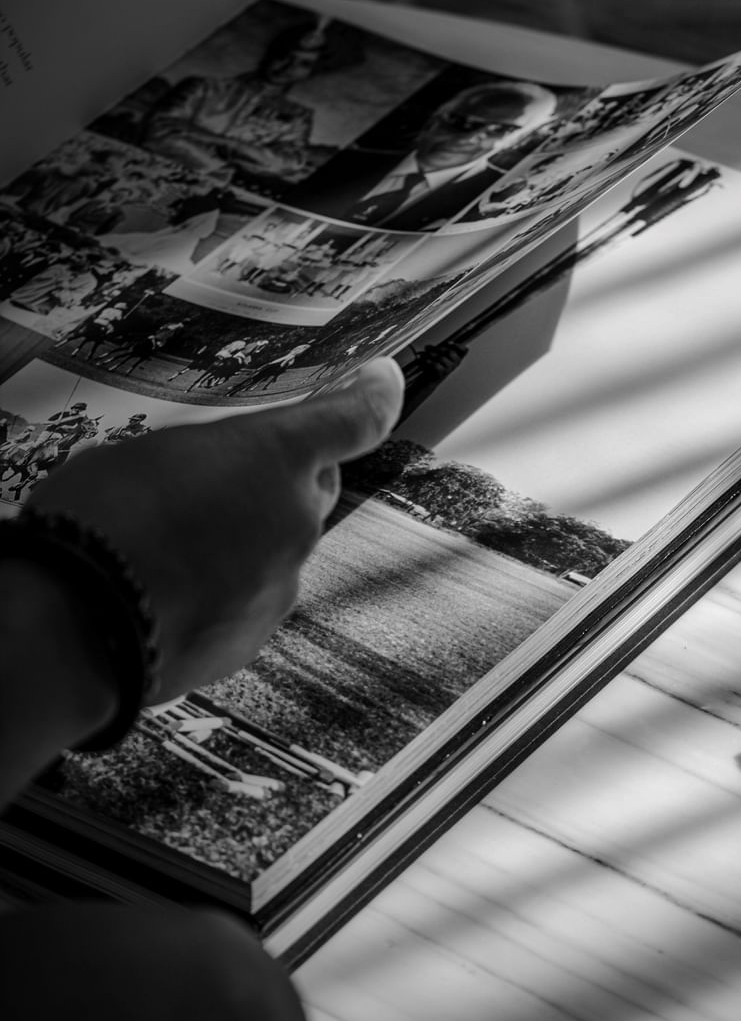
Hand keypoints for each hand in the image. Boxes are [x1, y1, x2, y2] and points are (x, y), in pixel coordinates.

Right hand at [29, 358, 403, 702]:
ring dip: (239, 547)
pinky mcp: (254, 637)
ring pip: (275, 554)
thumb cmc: (98, 521)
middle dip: (278, 486)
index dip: (371, 398)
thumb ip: (205, 459)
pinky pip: (247, 604)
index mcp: (272, 457)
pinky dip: (219, 596)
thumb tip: (208, 478)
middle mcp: (295, 521)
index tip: (383, 382)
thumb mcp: (146, 454)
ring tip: (167, 548)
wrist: (77, 624)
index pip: (350, 420)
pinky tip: (165, 593)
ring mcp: (280, 586)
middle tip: (217, 484)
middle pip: (308, 493)